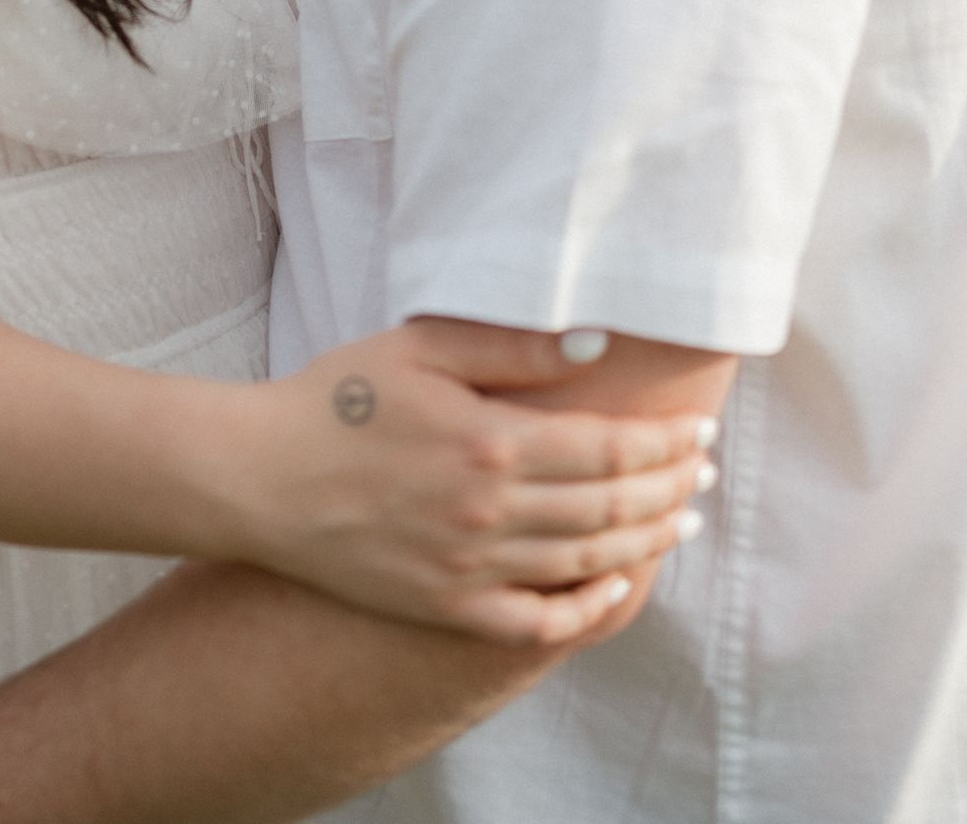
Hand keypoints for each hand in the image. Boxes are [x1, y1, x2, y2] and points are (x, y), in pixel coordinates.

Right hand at [222, 320, 715, 644]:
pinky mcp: (444, 607)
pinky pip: (532, 621)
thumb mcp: (422, 348)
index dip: (664, 443)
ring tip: (680, 523)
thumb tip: (594, 345)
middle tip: (706, 473)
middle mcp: (488, 513)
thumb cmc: (338, 398)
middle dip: (669, 489)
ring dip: (643, 542)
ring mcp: (467, 569)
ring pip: (583, 562)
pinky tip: (614, 587)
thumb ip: (512, 347)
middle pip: (607, 507)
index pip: (607, 449)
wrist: (260, 478)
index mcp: (490, 442)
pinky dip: (582, 609)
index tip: (701, 431)